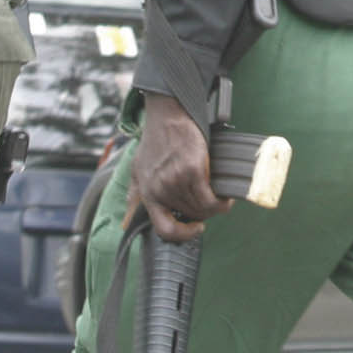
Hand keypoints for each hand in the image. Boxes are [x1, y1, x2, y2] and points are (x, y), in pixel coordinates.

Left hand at [131, 93, 230, 242]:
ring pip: (203, 209)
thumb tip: (126, 221)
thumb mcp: (137, 170)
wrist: (167, 117)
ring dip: (215, 208)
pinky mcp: (193, 170)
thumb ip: (135, 195)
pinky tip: (226, 197)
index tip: (195, 228)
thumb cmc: (155, 141)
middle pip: (191, 216)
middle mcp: (161, 191)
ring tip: (221, 199)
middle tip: (211, 203)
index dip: (183, 235)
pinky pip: (211, 199)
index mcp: (148, 194)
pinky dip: (222, 202)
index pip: (165, 230)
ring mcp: (177, 181)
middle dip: (204, 214)